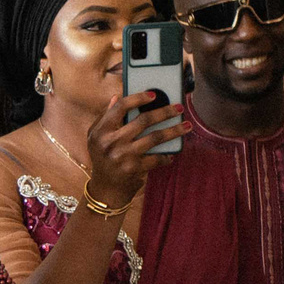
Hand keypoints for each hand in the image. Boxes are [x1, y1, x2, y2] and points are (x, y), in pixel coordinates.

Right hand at [83, 90, 182, 206]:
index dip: (138, 98)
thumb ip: (105, 117)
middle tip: (179, 108)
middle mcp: (111, 143)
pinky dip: (166, 156)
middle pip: (144, 120)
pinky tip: (173, 153)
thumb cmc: (102, 158)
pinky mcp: (134, 169)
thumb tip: (117, 97)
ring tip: (187, 126)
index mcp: (101, 131)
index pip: (120, 107)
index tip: (153, 95)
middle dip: (165, 112)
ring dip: (174, 130)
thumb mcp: (96, 137)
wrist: (104, 189)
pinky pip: (156, 158)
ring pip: (155, 138)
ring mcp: (123, 156)